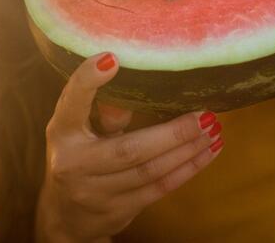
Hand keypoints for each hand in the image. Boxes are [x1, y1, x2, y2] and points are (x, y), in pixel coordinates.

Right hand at [36, 53, 223, 241]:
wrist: (65, 215)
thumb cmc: (77, 155)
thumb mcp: (77, 129)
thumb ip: (102, 109)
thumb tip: (124, 74)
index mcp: (61, 133)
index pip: (72, 103)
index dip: (88, 81)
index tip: (112, 59)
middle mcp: (73, 164)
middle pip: (128, 150)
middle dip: (173, 133)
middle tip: (206, 115)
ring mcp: (95, 193)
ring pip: (150, 172)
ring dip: (187, 150)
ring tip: (213, 131)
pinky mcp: (117, 212)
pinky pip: (158, 189)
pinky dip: (187, 170)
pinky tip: (208, 152)